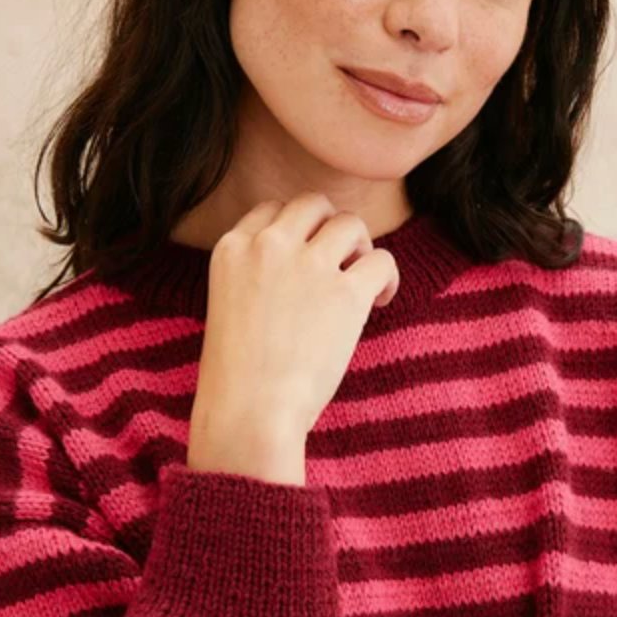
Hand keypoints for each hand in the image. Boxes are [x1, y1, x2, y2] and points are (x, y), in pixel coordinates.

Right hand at [187, 191, 399, 484]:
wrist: (249, 412)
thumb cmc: (237, 376)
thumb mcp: (228, 305)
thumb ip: (257, 275)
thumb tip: (305, 268)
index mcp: (232, 248)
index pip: (272, 210)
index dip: (296, 229)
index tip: (305, 255)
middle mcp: (269, 246)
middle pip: (313, 204)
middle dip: (330, 225)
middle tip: (339, 258)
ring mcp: (308, 265)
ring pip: (350, 223)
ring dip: (361, 246)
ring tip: (360, 280)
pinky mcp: (346, 293)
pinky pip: (382, 260)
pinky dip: (387, 277)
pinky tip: (379, 301)